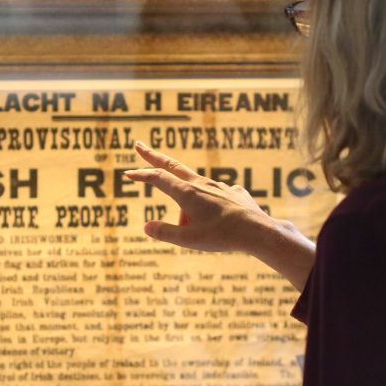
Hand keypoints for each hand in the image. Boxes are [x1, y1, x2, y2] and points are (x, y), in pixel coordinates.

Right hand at [124, 142, 277, 252]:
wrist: (258, 231)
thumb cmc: (222, 236)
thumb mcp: (189, 240)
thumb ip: (165, 232)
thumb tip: (146, 226)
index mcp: (187, 193)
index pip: (158, 178)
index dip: (141, 175)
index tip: (128, 173)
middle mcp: (202, 184)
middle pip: (172, 165)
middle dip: (153, 156)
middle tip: (139, 145)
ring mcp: (219, 186)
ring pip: (195, 188)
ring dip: (190, 205)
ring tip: (203, 231)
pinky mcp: (233, 192)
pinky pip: (217, 197)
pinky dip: (212, 206)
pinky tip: (221, 219)